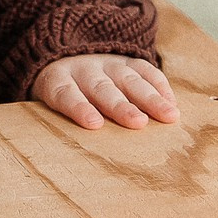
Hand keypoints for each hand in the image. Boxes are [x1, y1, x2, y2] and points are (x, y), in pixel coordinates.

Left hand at [30, 54, 178, 131]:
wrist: (65, 56)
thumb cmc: (59, 97)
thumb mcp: (45, 106)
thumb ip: (55, 125)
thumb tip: (64, 161)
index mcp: (57, 81)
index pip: (66, 94)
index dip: (79, 108)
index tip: (93, 124)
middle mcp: (83, 70)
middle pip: (101, 88)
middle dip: (120, 106)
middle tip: (138, 123)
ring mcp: (106, 63)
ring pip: (128, 79)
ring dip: (149, 98)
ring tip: (168, 115)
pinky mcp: (126, 60)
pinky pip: (145, 69)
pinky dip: (159, 86)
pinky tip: (172, 103)